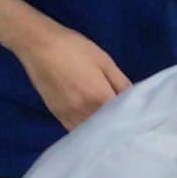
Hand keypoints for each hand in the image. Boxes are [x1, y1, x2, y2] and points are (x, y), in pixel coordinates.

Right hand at [15, 22, 129, 131]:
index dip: (132, 118)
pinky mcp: (56, 115)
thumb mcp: (104, 61)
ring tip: (110, 127)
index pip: (123, 118)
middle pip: (107, 128)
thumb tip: (135, 99)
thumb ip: (121, 83)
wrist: (37, 44)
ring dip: (101, 131)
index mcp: (100, 97)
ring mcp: (68, 115)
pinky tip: (92, 126)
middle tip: (127, 123)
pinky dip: (86, 131)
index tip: (139, 118)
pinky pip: (75, 130)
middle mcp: (84, 112)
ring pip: (91, 133)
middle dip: (118, 126)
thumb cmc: (74, 48)